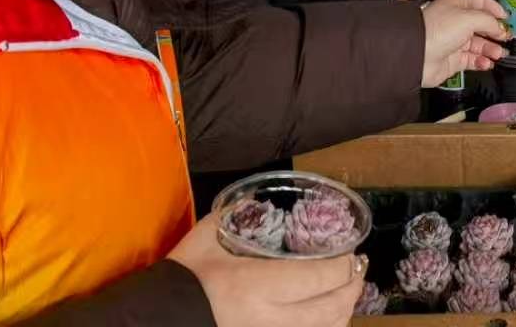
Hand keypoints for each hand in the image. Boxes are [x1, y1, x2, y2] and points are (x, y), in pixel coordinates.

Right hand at [171, 211, 365, 326]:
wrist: (158, 320)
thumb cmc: (183, 278)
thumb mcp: (206, 237)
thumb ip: (235, 216)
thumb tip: (254, 201)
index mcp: (257, 284)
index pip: (320, 277)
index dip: (344, 265)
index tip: (349, 252)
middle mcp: (271, 318)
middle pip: (331, 308)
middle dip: (352, 288)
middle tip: (357, 271)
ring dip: (343, 313)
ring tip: (346, 295)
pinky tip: (325, 319)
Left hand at [420, 0, 509, 86]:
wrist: (417, 55)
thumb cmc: (435, 30)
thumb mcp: (469, 18)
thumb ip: (489, 21)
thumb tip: (500, 27)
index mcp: (456, 5)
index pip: (478, 0)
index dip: (492, 7)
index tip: (505, 16)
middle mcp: (454, 21)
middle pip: (480, 24)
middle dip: (494, 31)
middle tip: (507, 37)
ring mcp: (453, 41)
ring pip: (478, 44)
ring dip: (491, 48)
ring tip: (499, 53)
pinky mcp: (452, 59)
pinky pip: (472, 60)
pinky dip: (481, 62)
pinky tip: (487, 63)